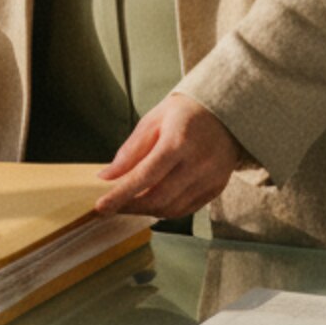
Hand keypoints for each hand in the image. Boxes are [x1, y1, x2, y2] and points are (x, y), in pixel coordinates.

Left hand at [95, 93, 242, 218]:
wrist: (225, 112)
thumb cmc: (185, 113)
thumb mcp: (153, 121)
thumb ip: (130, 150)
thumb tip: (107, 176)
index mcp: (179, 141)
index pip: (145, 176)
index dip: (121, 194)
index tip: (101, 207)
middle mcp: (198, 163)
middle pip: (158, 198)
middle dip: (129, 207)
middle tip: (109, 207)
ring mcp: (210, 178)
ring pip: (171, 209)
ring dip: (145, 212)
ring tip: (128, 204)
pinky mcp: (216, 188)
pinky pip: (185, 210)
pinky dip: (164, 211)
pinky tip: (151, 203)